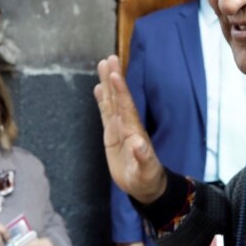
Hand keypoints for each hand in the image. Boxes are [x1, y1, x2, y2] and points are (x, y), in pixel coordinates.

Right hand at [94, 56, 166, 203]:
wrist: (145, 186)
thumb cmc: (147, 179)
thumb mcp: (146, 172)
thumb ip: (143, 158)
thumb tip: (138, 144)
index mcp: (134, 131)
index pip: (126, 107)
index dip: (121, 92)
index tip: (115, 75)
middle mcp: (126, 125)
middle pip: (118, 98)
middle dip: (113, 79)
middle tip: (109, 59)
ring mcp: (119, 128)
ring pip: (111, 102)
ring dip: (107, 84)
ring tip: (103, 64)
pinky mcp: (112, 135)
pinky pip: (105, 114)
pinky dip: (102, 100)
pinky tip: (98, 88)